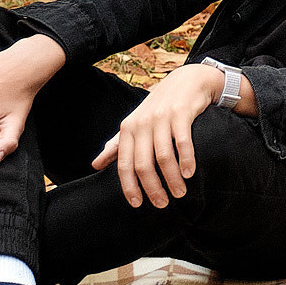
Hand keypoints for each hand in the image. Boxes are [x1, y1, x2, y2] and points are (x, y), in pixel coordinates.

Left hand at [92, 64, 220, 207]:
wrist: (187, 80)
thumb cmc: (159, 107)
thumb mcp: (135, 123)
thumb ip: (117, 145)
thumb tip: (96, 165)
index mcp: (128, 129)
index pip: (124, 165)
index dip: (129, 187)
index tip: (138, 204)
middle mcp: (142, 123)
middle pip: (143, 164)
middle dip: (153, 188)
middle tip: (163, 204)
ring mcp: (161, 118)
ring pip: (163, 157)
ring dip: (172, 179)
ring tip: (180, 192)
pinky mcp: (181, 113)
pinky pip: (182, 142)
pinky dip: (186, 160)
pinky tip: (190, 173)